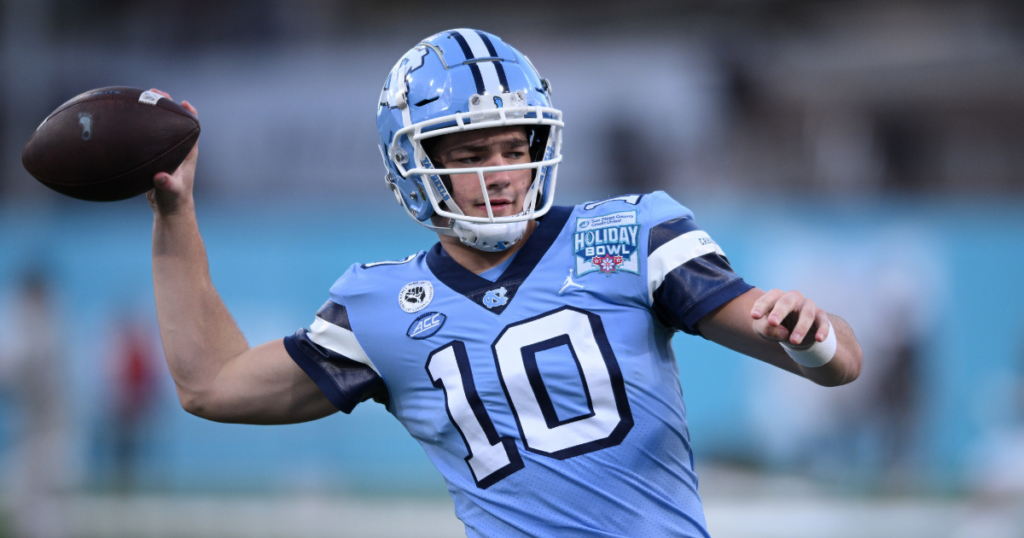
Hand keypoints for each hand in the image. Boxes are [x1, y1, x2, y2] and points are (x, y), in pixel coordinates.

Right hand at [146, 89, 198, 215]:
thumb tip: (161, 178)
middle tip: (155, 91)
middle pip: (175, 121)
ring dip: (152, 112)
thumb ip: (167, 184)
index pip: (193, 127)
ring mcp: (167, 150)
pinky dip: (140, 126)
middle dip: (167, 105)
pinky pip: (149, 136)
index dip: (190, 113)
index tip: (183, 102)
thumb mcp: (171, 191)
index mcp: (188, 152)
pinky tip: (125, 118)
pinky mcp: (156, 155)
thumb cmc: (174, 199)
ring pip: (160, 126)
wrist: (168, 208)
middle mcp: (178, 148)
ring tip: (141, 96)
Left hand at [750, 289, 829, 347]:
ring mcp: (807, 305)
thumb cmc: (774, 325)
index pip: (768, 298)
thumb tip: (784, 333)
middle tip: (773, 322)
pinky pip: (823, 321)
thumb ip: (767, 330)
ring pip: (807, 313)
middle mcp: (792, 298)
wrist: (792, 331)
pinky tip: (819, 339)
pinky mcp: (820, 315)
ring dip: (801, 327)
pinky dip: (822, 330)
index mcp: (776, 297)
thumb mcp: (764, 329)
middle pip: (786, 301)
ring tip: (793, 341)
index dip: (761, 306)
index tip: (754, 316)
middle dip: (779, 311)